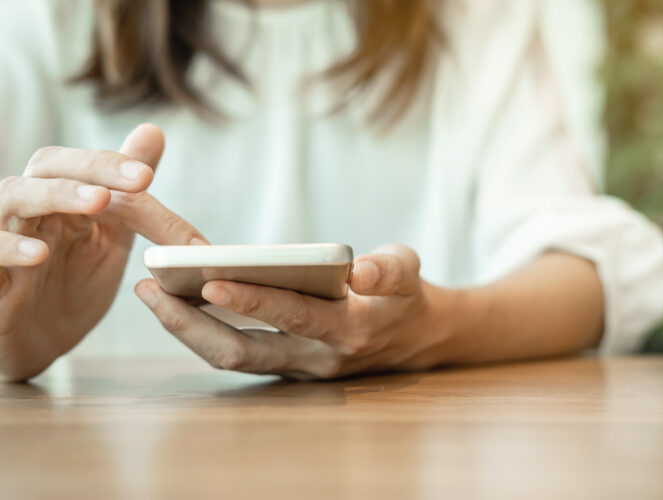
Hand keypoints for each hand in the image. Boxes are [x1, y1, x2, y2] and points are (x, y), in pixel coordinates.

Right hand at [0, 124, 206, 381]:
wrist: (37, 344)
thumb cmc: (69, 286)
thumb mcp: (109, 237)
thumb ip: (130, 193)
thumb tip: (153, 131)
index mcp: (61, 198)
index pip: (85, 167)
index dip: (116, 165)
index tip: (150, 175)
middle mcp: (29, 209)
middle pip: (48, 167)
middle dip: (95, 167)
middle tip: (139, 179)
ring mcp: (2, 237)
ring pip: (12, 198)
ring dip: (57, 195)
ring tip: (98, 201)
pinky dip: (7, 247)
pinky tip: (37, 254)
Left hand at [136, 244, 453, 378]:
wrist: (414, 340)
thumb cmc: (406, 294)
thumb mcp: (409, 270)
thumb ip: (388, 269)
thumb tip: (361, 272)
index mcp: (350, 330)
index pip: (294, 316)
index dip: (253, 301)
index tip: (210, 281)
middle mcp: (317, 358)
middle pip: (244, 350)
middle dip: (192, 324)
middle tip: (151, 289)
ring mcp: (297, 368)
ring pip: (232, 358)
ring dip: (187, 331)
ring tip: (152, 294)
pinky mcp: (285, 366)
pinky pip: (236, 355)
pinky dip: (202, 333)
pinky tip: (176, 304)